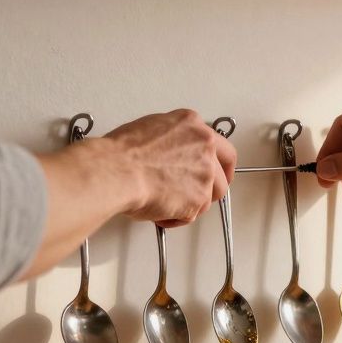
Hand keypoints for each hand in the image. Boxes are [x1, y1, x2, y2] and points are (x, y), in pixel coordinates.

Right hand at [84, 109, 235, 226]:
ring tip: (167, 204)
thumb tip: (172, 156)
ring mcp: (205, 173)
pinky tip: (159, 211)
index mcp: (192, 125)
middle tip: (202, 196)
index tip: (214, 171)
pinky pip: (192, 214)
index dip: (217, 163)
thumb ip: (173, 141)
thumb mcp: (151, 129)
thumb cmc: (122, 152)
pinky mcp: (199, 198)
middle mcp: (205, 146)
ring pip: (209, 196)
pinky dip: (176, 217)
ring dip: (192, 204)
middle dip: (216, 187)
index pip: (219, 145)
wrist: (117, 171)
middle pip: (224, 172)